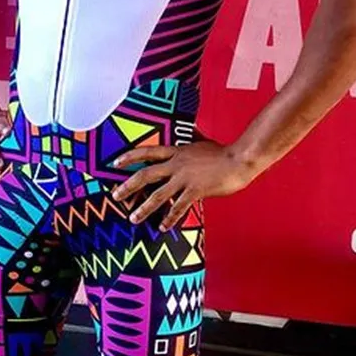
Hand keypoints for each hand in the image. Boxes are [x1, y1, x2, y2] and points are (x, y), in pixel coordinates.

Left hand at [112, 140, 256, 231]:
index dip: (130, 156)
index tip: (115, 162)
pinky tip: (162, 227)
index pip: (148, 152)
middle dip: (128, 186)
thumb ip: (192, 137)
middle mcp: (177, 164)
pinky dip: (169, 218)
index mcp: (177, 151)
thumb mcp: (202, 141)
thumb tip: (190, 128)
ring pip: (158, 194)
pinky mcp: (196, 190)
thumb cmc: (224, 152)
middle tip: (115, 195)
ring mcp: (185, 178)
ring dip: (144, 207)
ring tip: (133, 218)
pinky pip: (178, 207)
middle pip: (146, 174)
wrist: (240, 160)